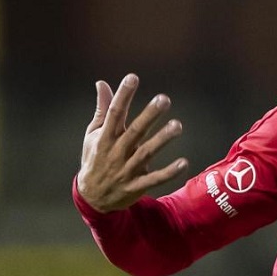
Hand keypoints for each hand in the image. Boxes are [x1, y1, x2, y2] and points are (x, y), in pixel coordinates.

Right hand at [77, 74, 186, 212]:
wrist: (92, 197)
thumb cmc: (95, 159)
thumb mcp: (93, 135)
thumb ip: (102, 110)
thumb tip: (102, 83)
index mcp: (105, 137)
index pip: (114, 113)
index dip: (123, 95)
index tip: (133, 77)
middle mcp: (116, 152)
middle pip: (134, 131)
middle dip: (149, 115)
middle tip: (164, 99)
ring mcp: (127, 170)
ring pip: (146, 153)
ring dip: (162, 139)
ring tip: (177, 125)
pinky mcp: (136, 186)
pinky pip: (155, 179)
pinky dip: (169, 172)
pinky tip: (184, 163)